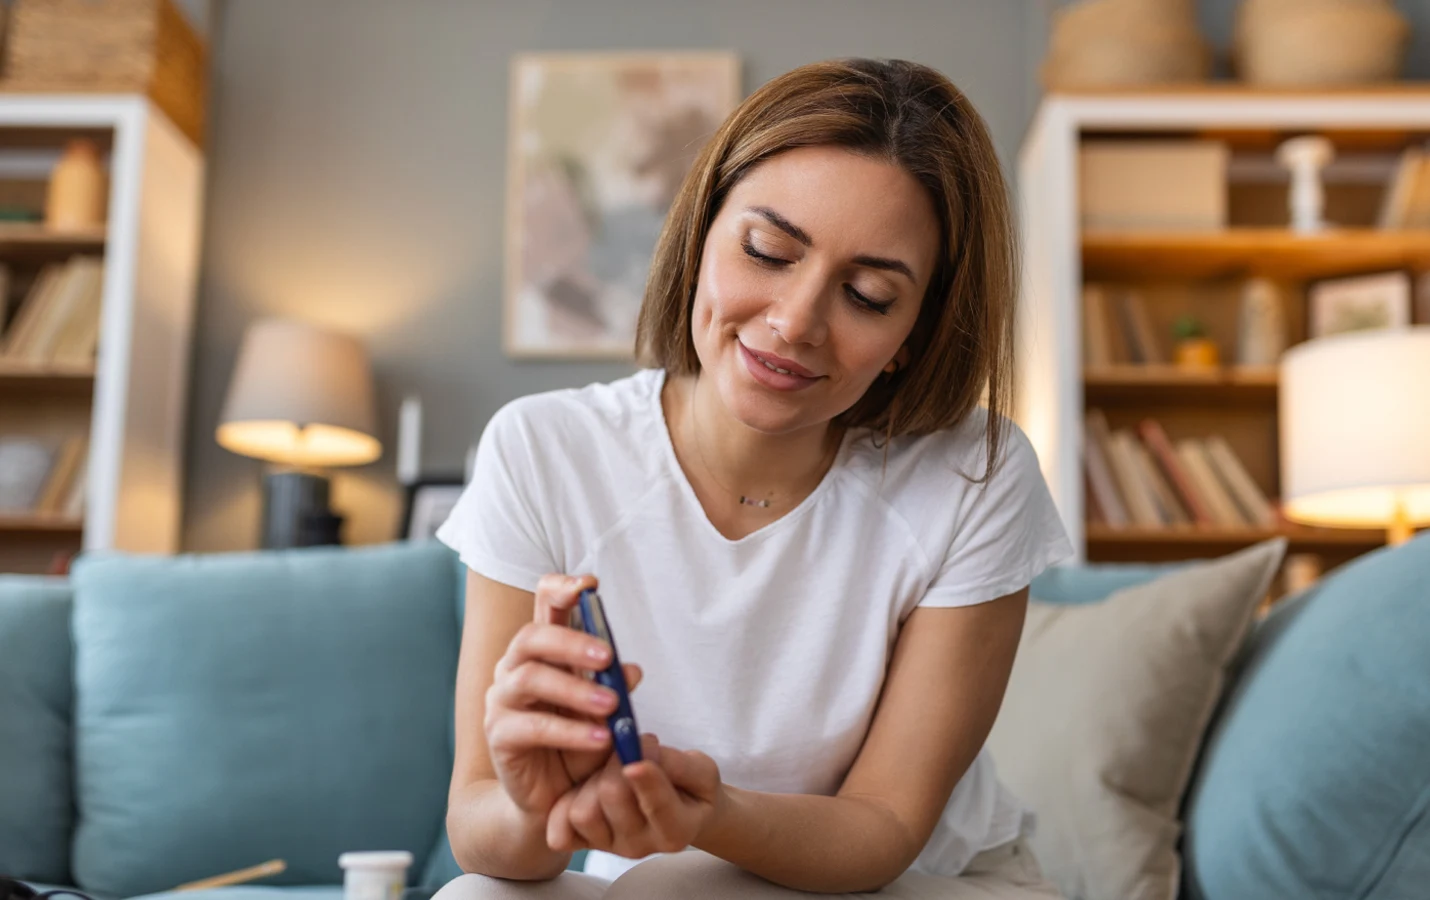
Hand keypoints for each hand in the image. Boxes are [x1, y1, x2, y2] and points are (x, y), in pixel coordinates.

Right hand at [485, 574, 643, 817]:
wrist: (556, 798)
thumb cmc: (582, 744)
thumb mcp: (606, 712)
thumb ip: (615, 686)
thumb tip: (633, 669)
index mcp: (543, 651)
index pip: (542, 606)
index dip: (561, 589)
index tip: (590, 585)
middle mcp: (515, 668)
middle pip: (531, 637)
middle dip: (571, 641)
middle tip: (609, 656)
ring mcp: (501, 700)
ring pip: (528, 677)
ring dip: (574, 688)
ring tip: (611, 704)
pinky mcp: (499, 736)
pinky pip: (531, 726)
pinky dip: (569, 730)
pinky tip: (601, 738)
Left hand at [546, 734, 722, 857]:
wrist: (676, 807)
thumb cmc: (689, 785)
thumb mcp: (700, 770)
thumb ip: (677, 763)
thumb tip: (642, 749)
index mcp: (676, 831)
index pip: (657, 806)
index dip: (647, 780)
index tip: (638, 756)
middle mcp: (640, 845)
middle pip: (613, 797)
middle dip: (617, 760)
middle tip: (628, 744)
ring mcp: (609, 846)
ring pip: (583, 812)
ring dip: (591, 779)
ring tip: (608, 768)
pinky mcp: (583, 843)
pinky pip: (561, 830)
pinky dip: (566, 803)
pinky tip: (583, 786)